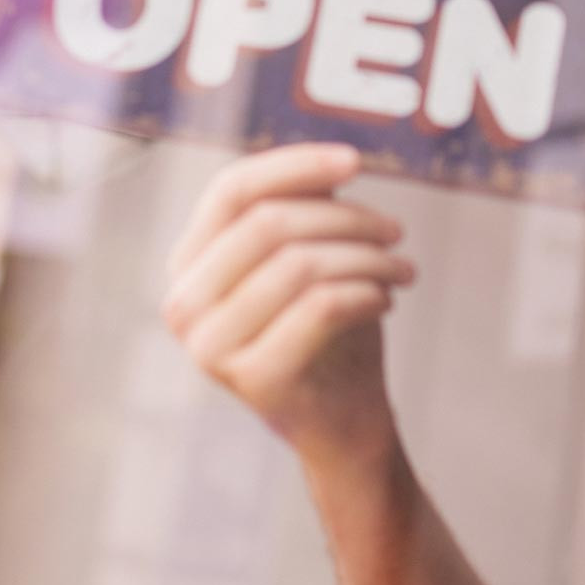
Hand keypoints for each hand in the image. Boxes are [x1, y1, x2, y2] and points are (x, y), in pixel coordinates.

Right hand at [160, 141, 416, 454]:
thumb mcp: (312, 256)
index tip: (356, 161)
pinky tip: (386, 299)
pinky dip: (366, 292)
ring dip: (367, 257)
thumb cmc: (327, 329)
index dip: (294, 165)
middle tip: (395, 231)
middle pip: (268, 223)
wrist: (340, 423)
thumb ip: (306, 207)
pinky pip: (321, 307)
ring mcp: (209, 346)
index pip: (231, 190)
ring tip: (401, 268)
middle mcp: (183, 303)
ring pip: (299, 264)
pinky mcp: (251, 378)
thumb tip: (330, 164)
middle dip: (346, 219)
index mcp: (187, 264)